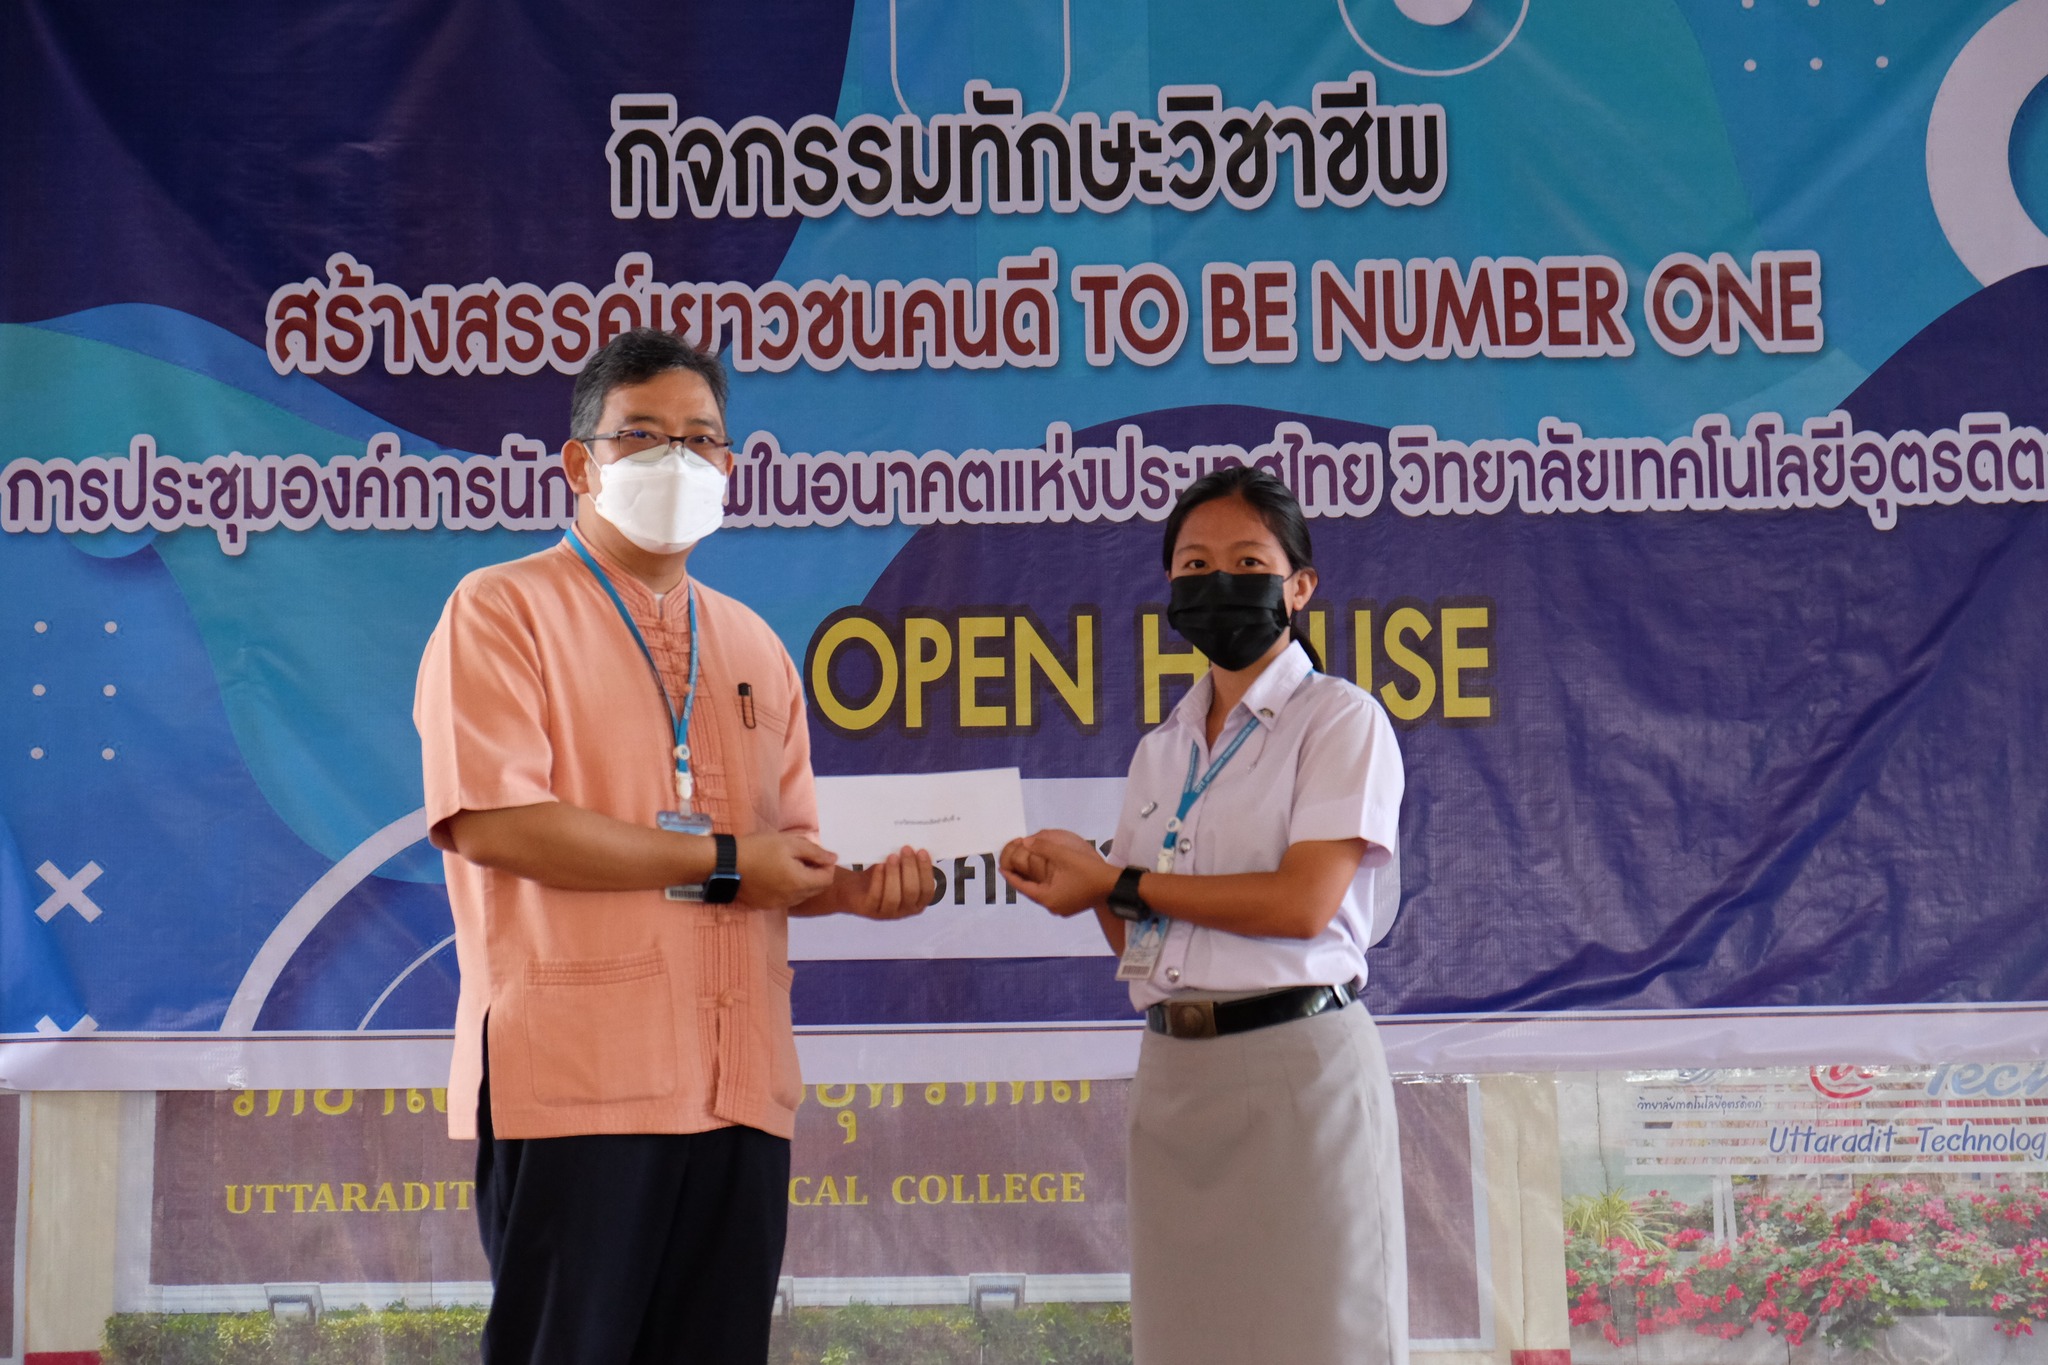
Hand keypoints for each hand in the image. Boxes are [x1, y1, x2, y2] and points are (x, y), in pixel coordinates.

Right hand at [734, 832, 837, 909]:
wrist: (726, 863)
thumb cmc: (759, 848)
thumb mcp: (789, 843)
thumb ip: (815, 852)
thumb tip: (833, 859)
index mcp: (799, 882)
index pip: (827, 880)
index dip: (826, 866)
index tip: (814, 854)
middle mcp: (792, 898)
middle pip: (816, 889)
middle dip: (815, 874)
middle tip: (801, 857)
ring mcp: (778, 904)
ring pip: (801, 896)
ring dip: (801, 882)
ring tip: (787, 865)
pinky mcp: (765, 906)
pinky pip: (785, 899)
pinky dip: (787, 889)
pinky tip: (775, 875)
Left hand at [838, 846, 934, 919]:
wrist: (855, 888)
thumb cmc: (882, 876)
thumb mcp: (898, 869)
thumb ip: (908, 862)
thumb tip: (916, 845)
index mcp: (918, 902)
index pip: (927, 890)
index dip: (926, 871)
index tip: (921, 851)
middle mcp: (905, 911)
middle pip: (912, 892)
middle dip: (910, 868)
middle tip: (905, 849)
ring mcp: (887, 913)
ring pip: (894, 897)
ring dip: (894, 875)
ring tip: (892, 856)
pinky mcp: (870, 911)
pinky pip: (876, 897)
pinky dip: (879, 880)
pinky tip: (879, 866)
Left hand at [999, 830, 1114, 916]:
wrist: (1115, 886)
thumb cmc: (1089, 872)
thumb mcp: (1064, 856)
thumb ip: (1044, 847)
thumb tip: (1026, 842)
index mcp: (1048, 898)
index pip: (1022, 887)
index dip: (1011, 876)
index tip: (1001, 868)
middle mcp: (1053, 907)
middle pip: (1031, 891)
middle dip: (1022, 878)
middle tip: (1011, 866)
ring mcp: (1063, 908)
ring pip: (1042, 893)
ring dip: (1034, 881)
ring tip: (1026, 869)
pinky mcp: (1071, 905)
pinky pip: (1052, 893)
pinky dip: (1045, 884)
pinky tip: (1046, 874)